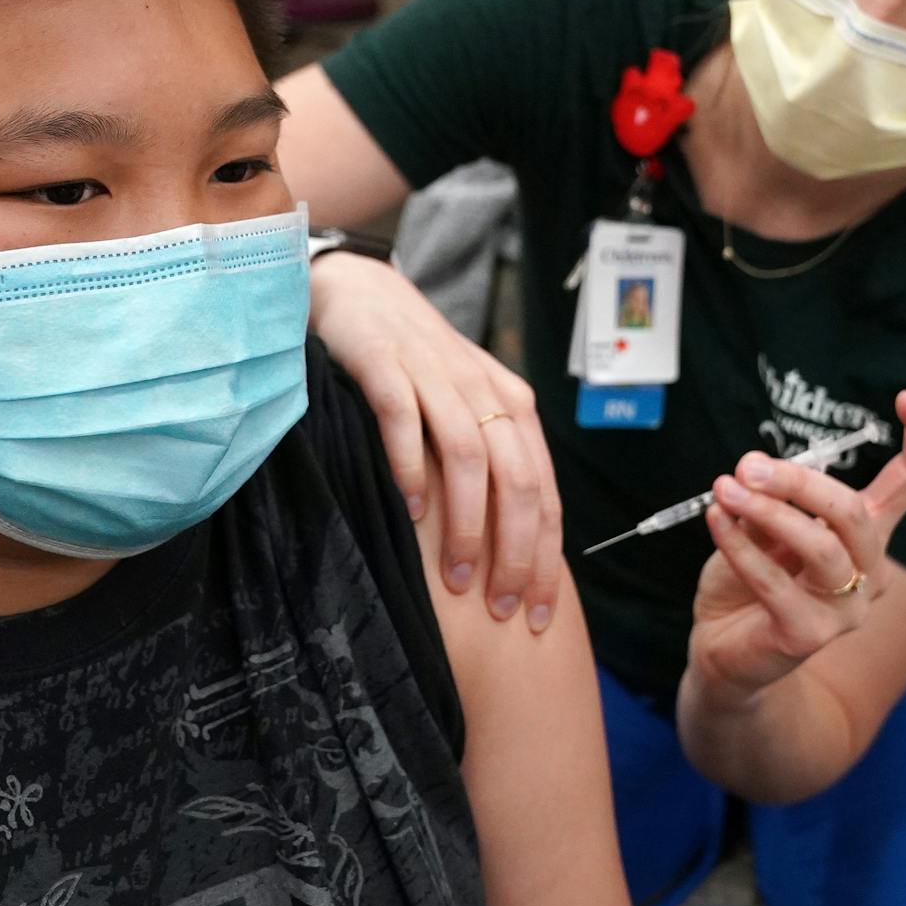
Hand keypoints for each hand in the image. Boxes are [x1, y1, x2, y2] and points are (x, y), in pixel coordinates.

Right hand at [309, 251, 562, 630]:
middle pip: (518, 480)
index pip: (544, 492)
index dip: (545, 556)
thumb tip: (508, 546)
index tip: (535, 613)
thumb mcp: (464, 408)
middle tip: (500, 608)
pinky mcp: (385, 363)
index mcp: (512, 406)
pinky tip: (411, 510)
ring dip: (468, 522)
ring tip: (458, 576)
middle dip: (515, 551)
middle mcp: (483, 390)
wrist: (360, 293)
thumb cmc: (413, 365)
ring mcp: (435, 374)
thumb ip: (489, 460)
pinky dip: (412, 467)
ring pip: (470, 456)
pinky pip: (405, 419)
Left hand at [688, 392, 905, 697]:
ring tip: (726, 488)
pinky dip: (738, 544)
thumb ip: (771, 502)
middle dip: (800, 482)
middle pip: (855, 514)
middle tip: (747, 465)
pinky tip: (715, 518)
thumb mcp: (761, 529)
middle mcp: (869, 571)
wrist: (724, 651)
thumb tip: (756, 471)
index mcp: (865, 536)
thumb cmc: (747, 581)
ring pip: (822, 548)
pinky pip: (773, 580)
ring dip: (769, 511)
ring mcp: (845, 609)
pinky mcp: (808, 635)